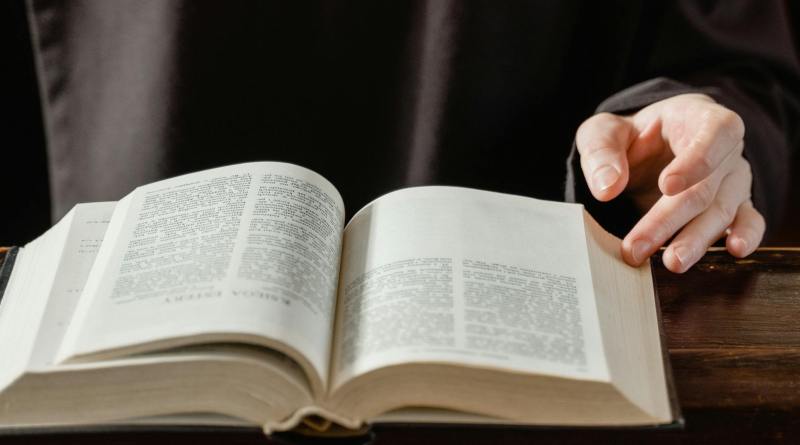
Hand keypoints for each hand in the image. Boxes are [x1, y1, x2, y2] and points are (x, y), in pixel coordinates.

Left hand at [576, 93, 763, 272]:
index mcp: (698, 119)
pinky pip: (749, 220)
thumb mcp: (604, 132)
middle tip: (638, 247)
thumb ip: (601, 152)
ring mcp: (733, 180)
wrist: (648, 148)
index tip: (666, 186)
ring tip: (672, 262)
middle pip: (704, 188)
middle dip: (669, 220)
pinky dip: (746, 236)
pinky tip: (735, 251)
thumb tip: (606, 187)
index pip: (714, 134)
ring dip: (695, 240)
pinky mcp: (735, 206)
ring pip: (721, 211)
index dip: (695, 161)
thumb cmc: (632, 136)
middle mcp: (725, 150)